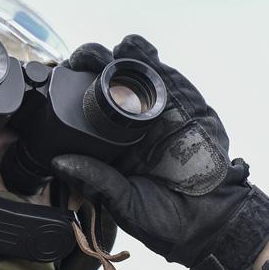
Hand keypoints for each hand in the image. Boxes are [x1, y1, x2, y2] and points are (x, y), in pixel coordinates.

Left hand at [51, 35, 268, 269]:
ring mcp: (158, 111)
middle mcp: (131, 125)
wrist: (210, 220)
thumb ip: (95, 181)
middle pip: (107, 81)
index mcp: (110, 146)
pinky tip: (134, 49)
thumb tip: (58, 163)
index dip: (72, 91)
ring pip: (134, 70)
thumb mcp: (123, 203)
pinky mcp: (185, 103)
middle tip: (81, 60)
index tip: (59, 80)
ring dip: (117, 55)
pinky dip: (148, 57)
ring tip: (104, 53)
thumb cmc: (164, 218)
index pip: (86, 109)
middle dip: (92, 63)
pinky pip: (164, 73)